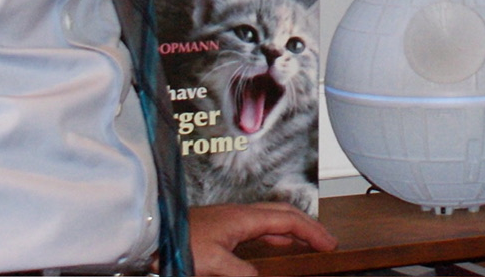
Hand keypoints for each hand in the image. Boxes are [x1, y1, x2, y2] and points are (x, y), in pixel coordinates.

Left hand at [187, 202, 335, 276]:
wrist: (154, 233)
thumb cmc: (180, 242)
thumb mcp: (215, 264)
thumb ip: (242, 273)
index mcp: (242, 217)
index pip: (286, 219)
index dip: (310, 230)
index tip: (330, 243)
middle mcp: (240, 214)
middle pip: (282, 213)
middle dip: (307, 225)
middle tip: (327, 241)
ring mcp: (232, 219)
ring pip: (271, 219)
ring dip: (293, 228)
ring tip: (309, 241)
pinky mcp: (224, 227)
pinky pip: (259, 226)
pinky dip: (276, 232)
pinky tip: (278, 242)